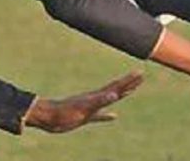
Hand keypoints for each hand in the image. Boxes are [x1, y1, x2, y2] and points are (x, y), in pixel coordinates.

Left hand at [24, 72, 143, 132]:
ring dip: (121, 94)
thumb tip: (114, 95)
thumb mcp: (84, 108)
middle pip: (116, 89)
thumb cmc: (65, 113)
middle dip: (129, 83)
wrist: (48, 117)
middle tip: (141, 76)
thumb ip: (99, 101)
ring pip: (110, 99)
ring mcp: (90, 107)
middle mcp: (95, 99)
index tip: (140, 72)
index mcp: (97, 96)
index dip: (129, 80)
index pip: (117, 86)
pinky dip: (108, 115)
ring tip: (131, 90)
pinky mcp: (85, 116)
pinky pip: (101, 115)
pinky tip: (114, 116)